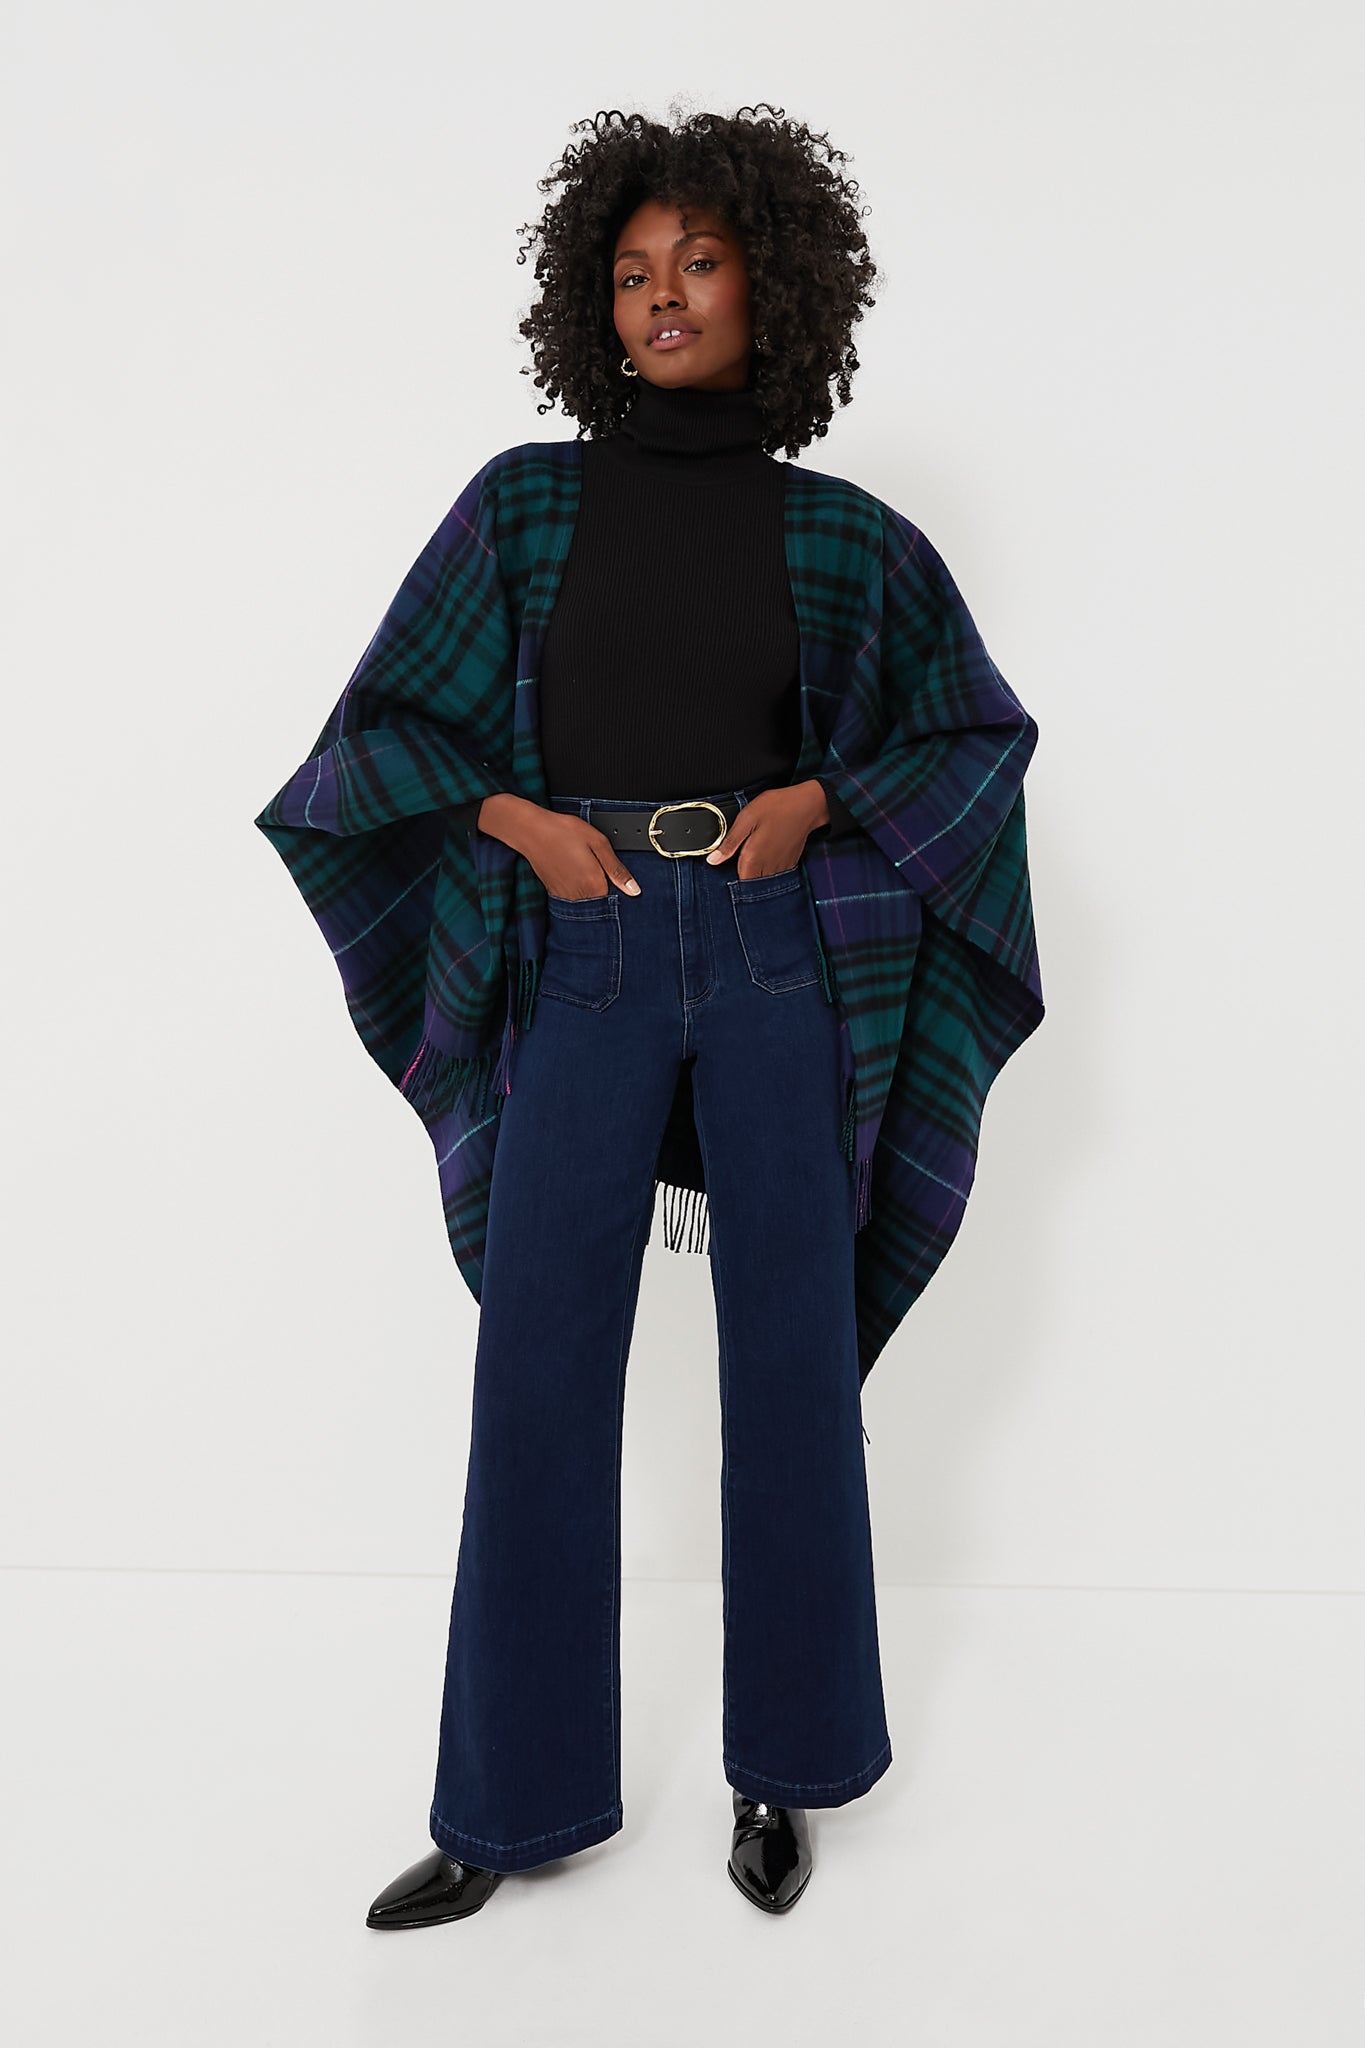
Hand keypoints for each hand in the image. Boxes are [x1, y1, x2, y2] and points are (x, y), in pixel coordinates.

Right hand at [475, 793, 640, 897]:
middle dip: (607, 897)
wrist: (531, 831)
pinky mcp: (555, 893)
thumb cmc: (564, 832)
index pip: (616, 903)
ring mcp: (565, 897)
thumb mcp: (598, 843)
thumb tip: (634, 890)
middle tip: (603, 874)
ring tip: (587, 871)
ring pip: (587, 906)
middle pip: (601, 908)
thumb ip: (616, 869)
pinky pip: (573, 900)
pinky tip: (577, 875)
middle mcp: (579, 896)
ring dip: (592, 895)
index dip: (621, 894)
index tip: (621, 884)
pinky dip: (579, 893)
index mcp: (594, 884)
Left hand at [703, 781, 828, 878]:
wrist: (807, 805)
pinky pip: (775, 873)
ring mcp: (780, 866)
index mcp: (754, 858)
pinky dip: (769, 868)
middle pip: (751, 883)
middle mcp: (768, 866)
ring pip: (763, 880)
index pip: (739, 882)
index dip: (731, 877)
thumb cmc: (777, 807)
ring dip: (757, 872)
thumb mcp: (747, 818)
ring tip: (756, 852)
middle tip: (743, 855)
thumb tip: (713, 860)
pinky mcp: (789, 862)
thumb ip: (730, 842)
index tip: (730, 864)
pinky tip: (767, 852)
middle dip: (744, 875)